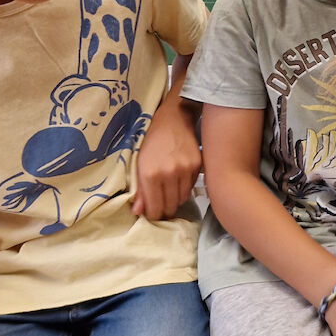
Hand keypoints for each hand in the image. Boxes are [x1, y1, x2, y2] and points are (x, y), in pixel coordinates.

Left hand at [133, 99, 201, 218]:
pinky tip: (177, 182)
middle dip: (164, 210)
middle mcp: (169, 173)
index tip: (152, 214)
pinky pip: (190, 188)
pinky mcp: (196, 166)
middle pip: (170, 206)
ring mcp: (185, 170)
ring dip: (175, 200)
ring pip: (182, 199)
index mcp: (150, 174)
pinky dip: (184, 189)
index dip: (153, 215)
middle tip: (160, 206)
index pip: (155, 208)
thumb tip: (139, 211)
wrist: (172, 120)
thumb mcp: (139, 164)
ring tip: (168, 194)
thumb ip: (140, 190)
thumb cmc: (151, 141)